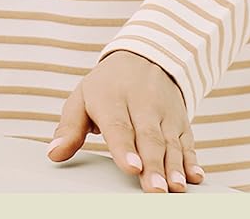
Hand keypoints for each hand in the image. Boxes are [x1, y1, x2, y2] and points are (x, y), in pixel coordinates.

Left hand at [47, 51, 203, 192]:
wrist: (145, 58)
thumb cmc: (107, 86)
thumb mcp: (81, 99)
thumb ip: (69, 129)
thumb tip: (54, 154)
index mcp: (112, 99)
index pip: (119, 126)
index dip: (125, 148)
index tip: (131, 168)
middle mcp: (142, 105)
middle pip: (149, 139)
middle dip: (154, 166)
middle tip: (155, 190)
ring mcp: (165, 114)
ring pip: (171, 143)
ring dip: (175, 167)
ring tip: (175, 188)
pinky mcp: (182, 121)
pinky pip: (188, 142)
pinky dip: (193, 160)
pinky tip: (195, 177)